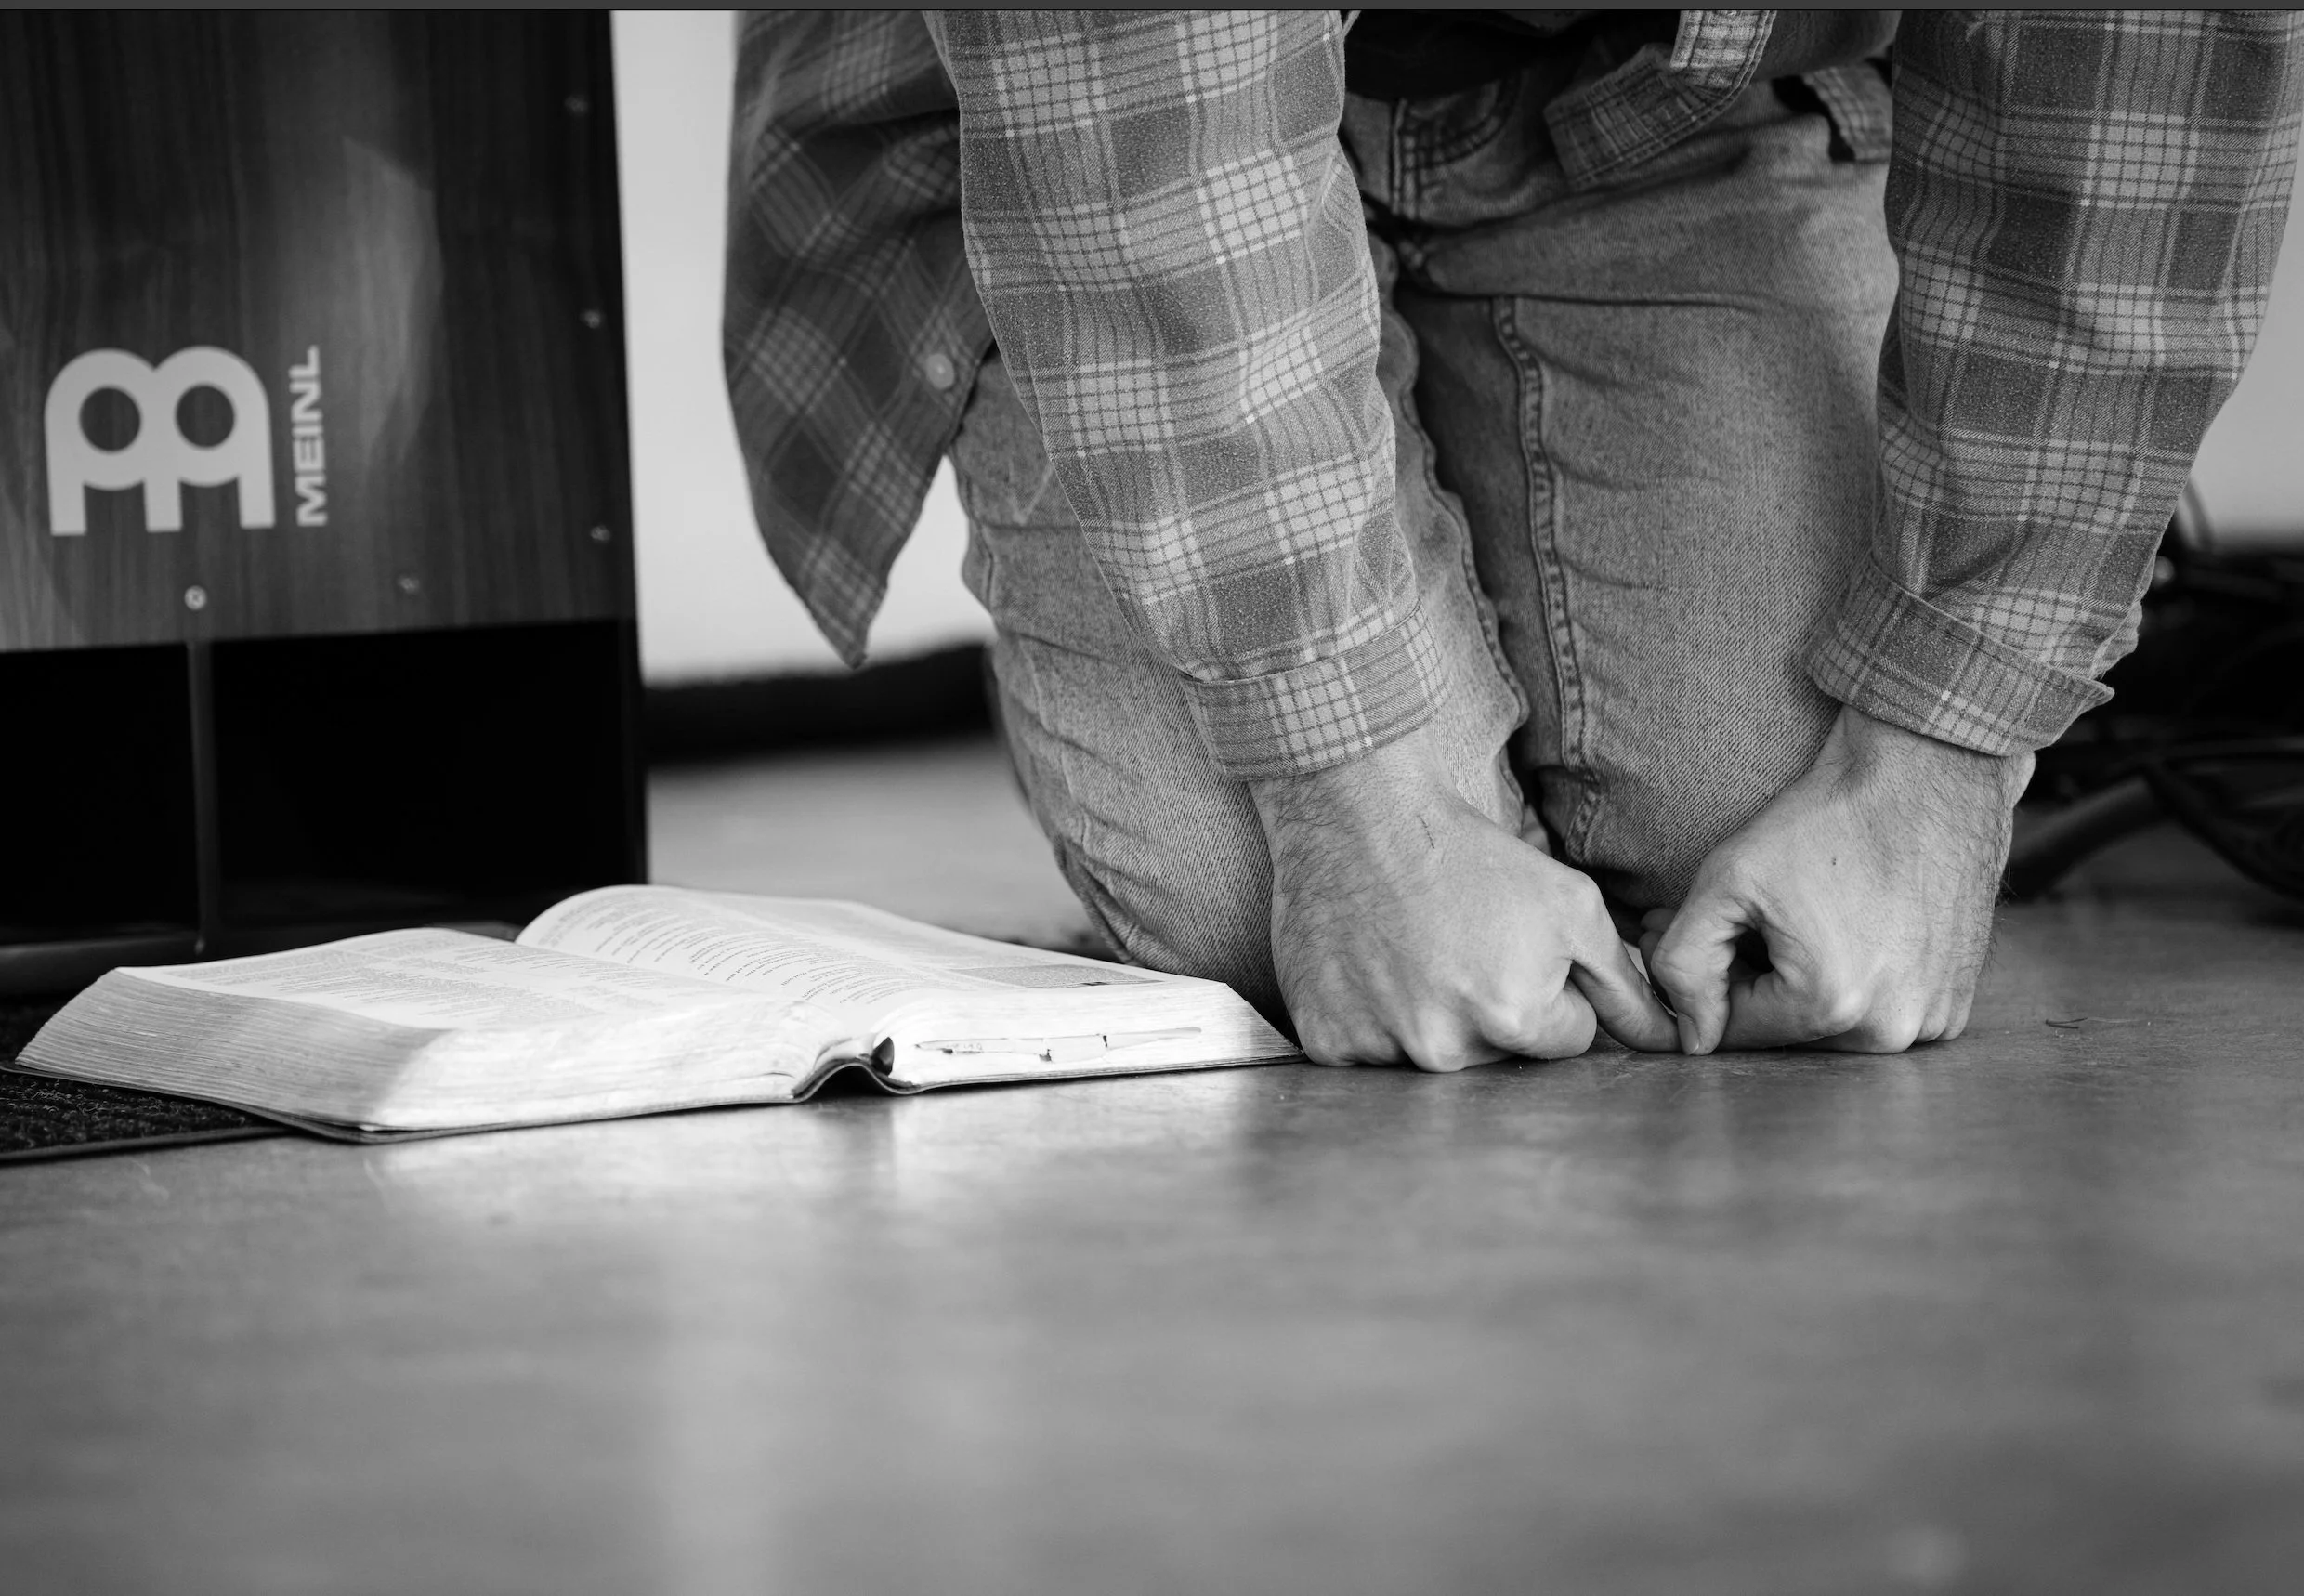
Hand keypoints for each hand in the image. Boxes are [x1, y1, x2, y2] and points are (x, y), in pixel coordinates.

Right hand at [1249, 723, 1678, 1069]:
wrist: (1362, 815)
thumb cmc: (1475, 857)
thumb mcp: (1572, 905)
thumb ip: (1624, 982)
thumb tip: (1670, 1041)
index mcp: (1513, 1017)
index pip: (1564, 1039)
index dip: (1551, 991)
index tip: (1514, 948)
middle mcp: (1443, 1048)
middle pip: (1498, 1058)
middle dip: (1493, 1012)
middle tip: (1462, 947)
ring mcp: (1378, 1047)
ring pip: (1433, 1058)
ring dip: (1431, 1019)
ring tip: (1417, 953)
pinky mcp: (1325, 1039)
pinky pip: (1367, 1053)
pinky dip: (1373, 1020)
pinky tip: (1375, 968)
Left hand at [1646, 704, 2031, 1053]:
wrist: (1926, 777)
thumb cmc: (1822, 821)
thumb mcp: (1726, 882)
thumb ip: (1684, 965)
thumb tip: (1693, 1042)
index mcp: (1831, 1005)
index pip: (1733, 1028)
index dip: (1700, 981)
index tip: (1685, 933)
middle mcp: (1890, 1030)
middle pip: (1785, 1031)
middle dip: (1748, 980)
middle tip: (1728, 921)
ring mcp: (1932, 1019)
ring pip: (1831, 1026)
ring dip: (1801, 985)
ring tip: (1788, 920)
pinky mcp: (1955, 1003)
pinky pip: (1881, 1011)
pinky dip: (1855, 982)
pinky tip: (1845, 927)